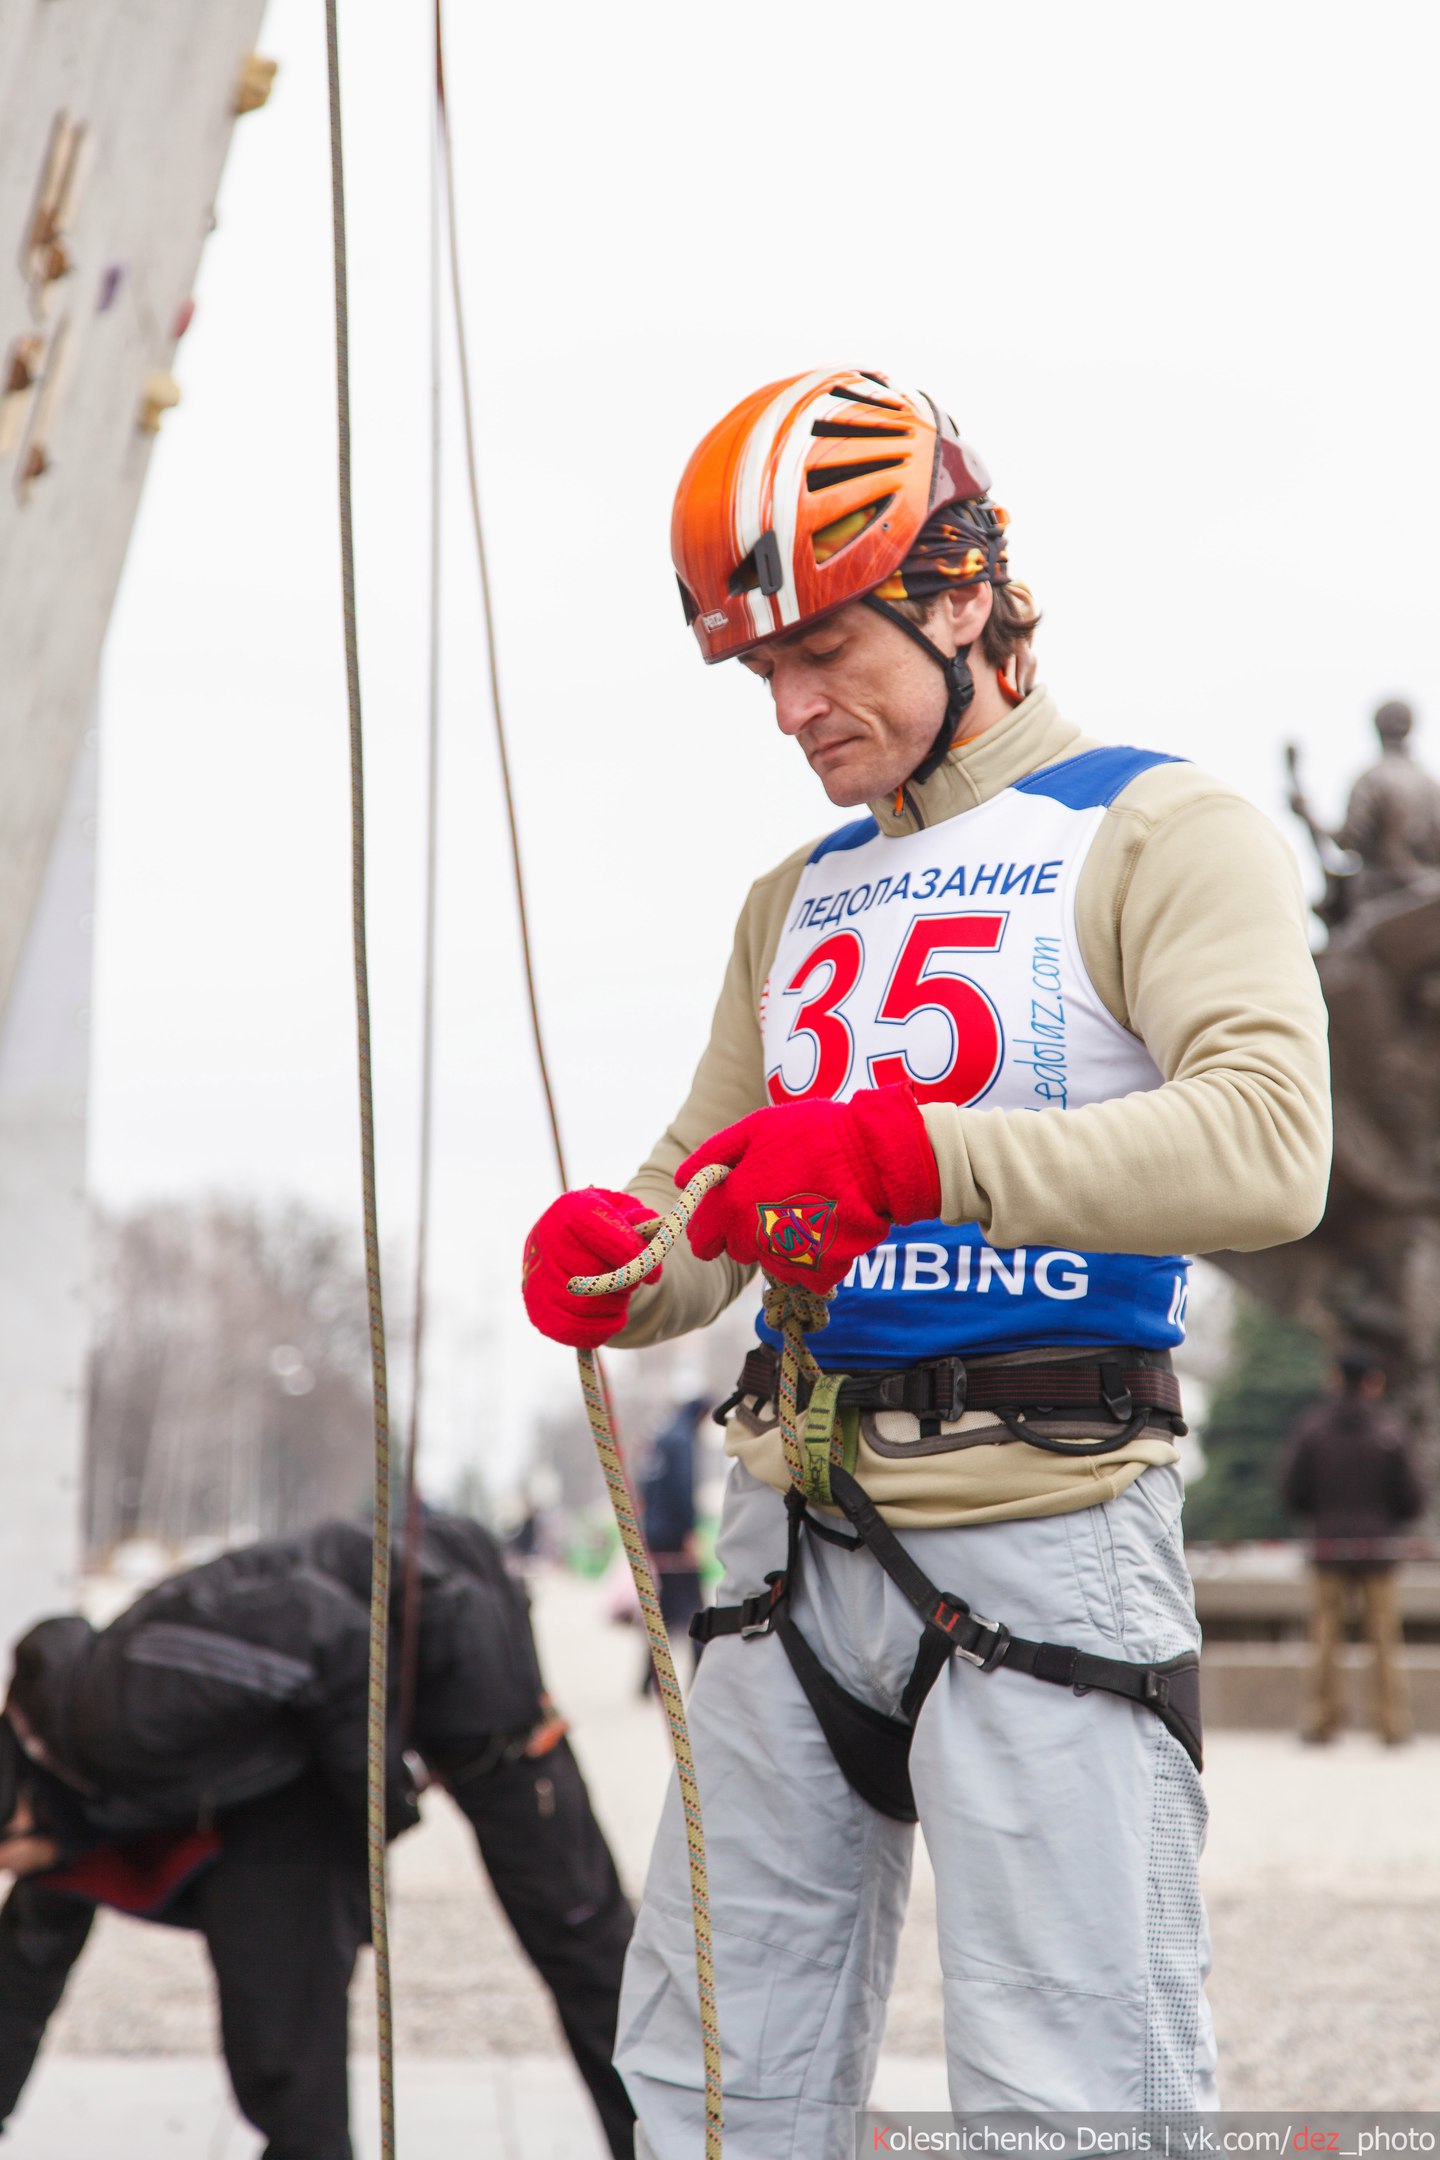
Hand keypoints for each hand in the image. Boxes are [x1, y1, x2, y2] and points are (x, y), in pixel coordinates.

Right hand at [522, 1188, 660, 1347]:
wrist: (562, 1244)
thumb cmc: (602, 1226)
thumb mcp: (623, 1210)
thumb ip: (641, 1219)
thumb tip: (651, 1236)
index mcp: (569, 1210)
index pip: (599, 1233)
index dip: (631, 1255)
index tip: (652, 1274)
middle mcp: (547, 1241)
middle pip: (593, 1273)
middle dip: (624, 1283)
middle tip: (633, 1281)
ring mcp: (537, 1277)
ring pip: (585, 1306)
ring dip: (615, 1305)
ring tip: (619, 1294)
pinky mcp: (538, 1310)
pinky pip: (574, 1330)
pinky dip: (602, 1329)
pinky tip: (611, 1315)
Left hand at [676, 1084, 939, 1290]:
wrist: (875, 1158)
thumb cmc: (814, 1134)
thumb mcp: (758, 1127)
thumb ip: (715, 1154)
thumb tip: (682, 1178)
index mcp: (733, 1207)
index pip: (702, 1238)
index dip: (710, 1228)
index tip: (724, 1216)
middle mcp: (754, 1240)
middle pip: (736, 1250)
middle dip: (746, 1231)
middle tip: (776, 1199)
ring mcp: (788, 1260)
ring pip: (771, 1260)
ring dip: (781, 1242)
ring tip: (807, 1206)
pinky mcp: (820, 1273)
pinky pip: (806, 1272)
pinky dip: (813, 1255)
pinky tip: (826, 1226)